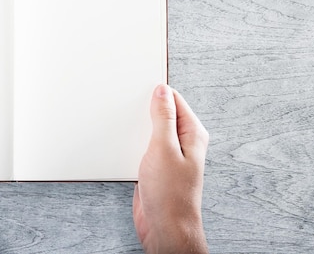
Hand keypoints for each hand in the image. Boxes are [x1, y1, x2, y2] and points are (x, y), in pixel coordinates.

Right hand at [133, 84, 208, 253]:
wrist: (164, 227)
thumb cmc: (170, 195)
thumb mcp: (164, 148)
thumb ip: (163, 118)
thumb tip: (162, 91)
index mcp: (191, 134)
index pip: (174, 100)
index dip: (156, 92)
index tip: (138, 85)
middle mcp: (182, 142)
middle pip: (161, 113)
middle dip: (144, 109)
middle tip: (127, 102)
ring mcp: (168, 155)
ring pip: (149, 130)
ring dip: (136, 128)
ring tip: (122, 122)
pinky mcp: (155, 166)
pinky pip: (142, 145)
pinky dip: (132, 143)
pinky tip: (122, 143)